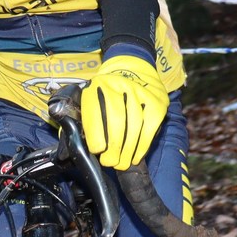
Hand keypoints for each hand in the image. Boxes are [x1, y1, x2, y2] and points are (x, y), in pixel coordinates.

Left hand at [82, 53, 168, 170]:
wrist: (134, 71)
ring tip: (122, 164)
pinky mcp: (156, 102)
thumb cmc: (107, 96)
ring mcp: (140, 92)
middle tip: (110, 162)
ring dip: (128, 149)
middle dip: (113, 145)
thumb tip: (79, 147)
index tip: (97, 150)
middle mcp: (118, 85)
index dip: (96, 133)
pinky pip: (149, 128)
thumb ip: (82, 120)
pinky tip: (135, 157)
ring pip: (135, 125)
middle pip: (117, 119)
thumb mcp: (90, 100)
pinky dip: (142, 146)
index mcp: (96, 86)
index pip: (95, 110)